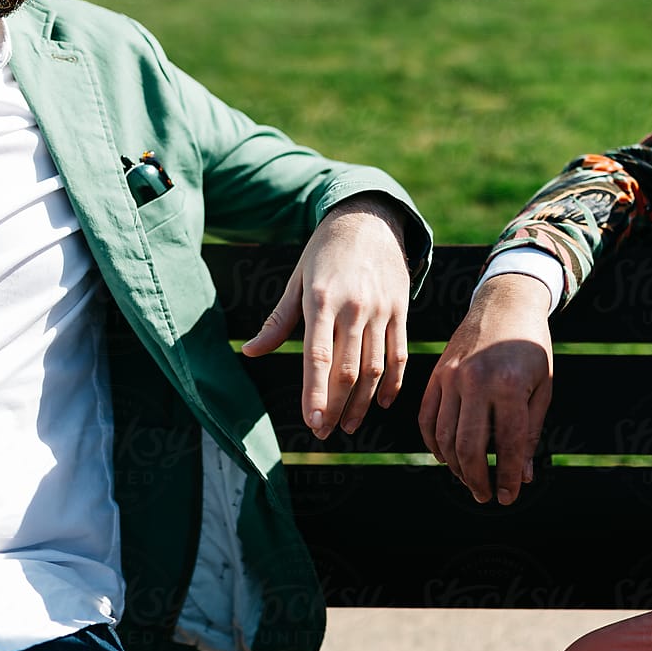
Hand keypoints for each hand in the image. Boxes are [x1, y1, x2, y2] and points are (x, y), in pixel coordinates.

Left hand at [242, 194, 409, 438]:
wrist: (369, 218)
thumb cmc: (324, 251)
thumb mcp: (297, 280)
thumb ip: (278, 321)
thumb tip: (250, 352)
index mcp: (321, 300)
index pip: (317, 356)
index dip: (315, 393)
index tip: (311, 423)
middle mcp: (353, 307)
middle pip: (347, 369)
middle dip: (335, 407)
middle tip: (324, 432)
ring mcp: (380, 309)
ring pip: (374, 368)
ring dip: (362, 403)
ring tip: (348, 426)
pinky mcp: (401, 309)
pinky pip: (399, 354)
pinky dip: (393, 383)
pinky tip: (382, 403)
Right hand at [418, 273, 552, 503]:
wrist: (505, 302)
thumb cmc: (530, 347)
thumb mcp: (542, 387)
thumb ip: (531, 431)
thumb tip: (523, 475)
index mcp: (508, 385)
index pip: (507, 445)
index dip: (508, 477)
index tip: (509, 496)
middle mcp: (475, 381)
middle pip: (469, 447)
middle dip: (478, 479)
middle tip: (486, 496)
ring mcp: (451, 377)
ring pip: (444, 436)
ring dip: (455, 466)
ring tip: (469, 479)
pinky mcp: (436, 373)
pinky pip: (427, 417)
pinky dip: (433, 443)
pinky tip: (446, 457)